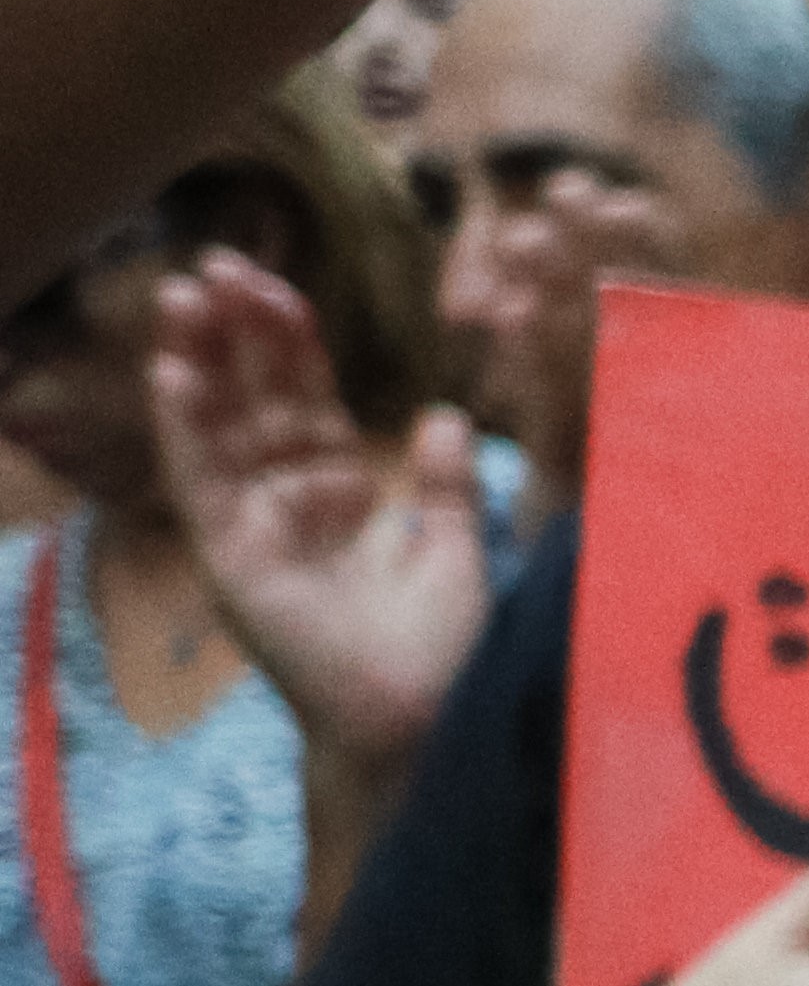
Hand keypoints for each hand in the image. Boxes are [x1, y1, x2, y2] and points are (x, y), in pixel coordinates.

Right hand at [148, 248, 488, 766]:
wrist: (425, 722)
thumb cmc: (444, 652)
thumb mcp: (457, 551)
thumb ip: (446, 486)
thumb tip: (446, 415)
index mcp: (340, 490)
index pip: (305, 396)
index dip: (289, 339)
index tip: (274, 281)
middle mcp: (287, 500)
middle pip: (250, 398)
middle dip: (232, 332)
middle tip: (216, 263)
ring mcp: (252, 526)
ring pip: (215, 427)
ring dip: (195, 361)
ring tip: (182, 297)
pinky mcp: (230, 558)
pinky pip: (202, 482)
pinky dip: (187, 428)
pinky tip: (174, 374)